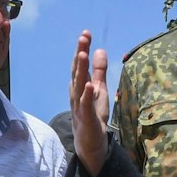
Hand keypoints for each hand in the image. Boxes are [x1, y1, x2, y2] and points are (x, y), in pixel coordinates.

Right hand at [69, 31, 110, 171]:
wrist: (90, 142)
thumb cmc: (93, 115)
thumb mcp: (99, 89)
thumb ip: (99, 70)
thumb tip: (100, 49)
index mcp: (80, 85)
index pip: (80, 64)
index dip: (82, 49)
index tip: (86, 33)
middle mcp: (76, 93)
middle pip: (77, 71)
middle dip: (80, 54)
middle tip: (83, 37)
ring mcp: (79, 105)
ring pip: (79, 85)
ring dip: (80, 70)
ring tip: (83, 54)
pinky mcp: (86, 118)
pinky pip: (85, 105)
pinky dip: (86, 95)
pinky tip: (89, 85)